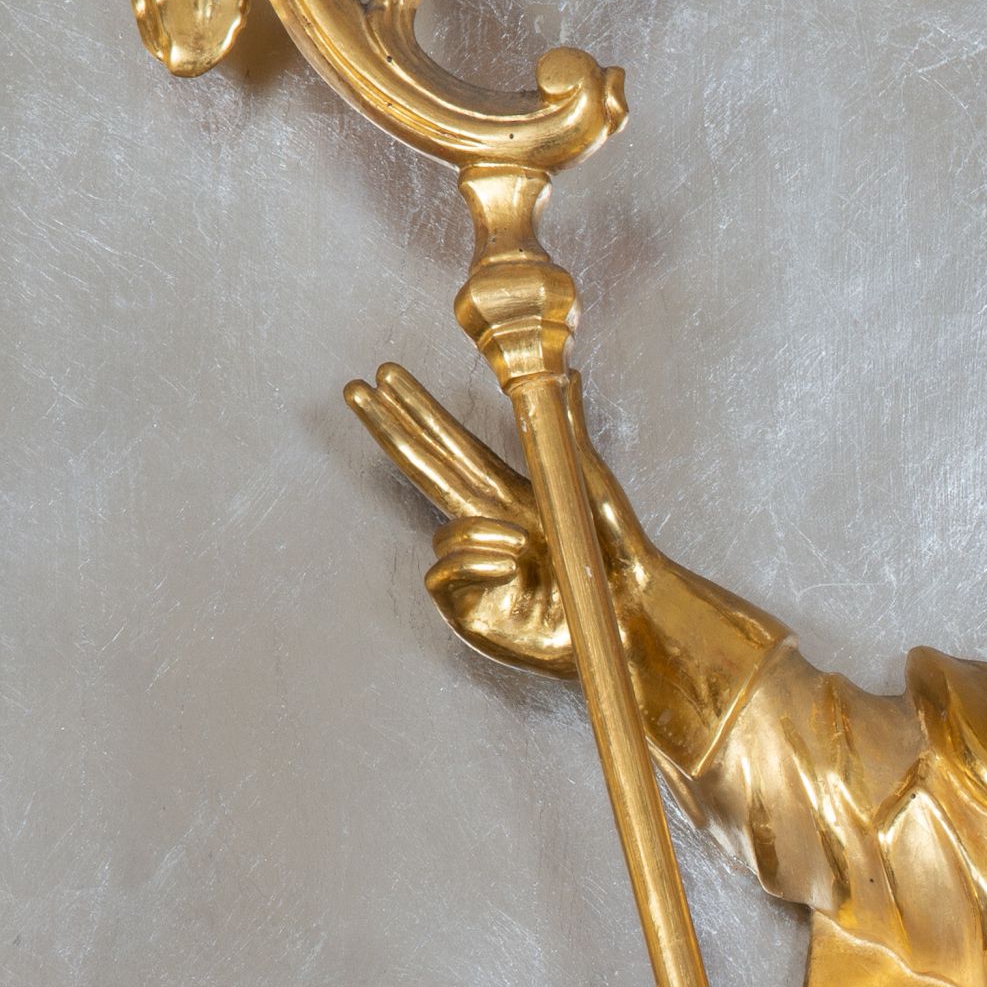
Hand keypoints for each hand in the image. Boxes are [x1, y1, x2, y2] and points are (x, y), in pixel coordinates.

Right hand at [349, 361, 643, 678]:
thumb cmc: (615, 551)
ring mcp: (476, 570)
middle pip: (426, 470)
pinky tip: (511, 570)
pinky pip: (441, 576)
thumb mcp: (591, 479)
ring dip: (481, 533)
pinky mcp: (470, 613)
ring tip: (527, 549)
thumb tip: (570, 373)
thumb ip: (568, 428)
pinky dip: (473, 564)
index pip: (454, 446)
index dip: (420, 412)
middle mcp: (489, 529)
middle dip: (391, 431)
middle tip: (354, 388)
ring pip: (442, 533)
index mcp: (512, 495)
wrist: (631, 609)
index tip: (387, 376)